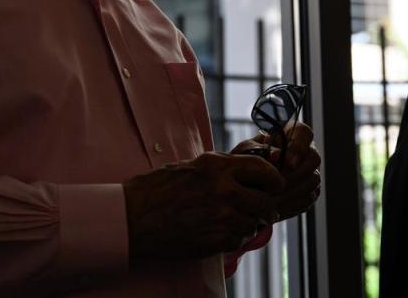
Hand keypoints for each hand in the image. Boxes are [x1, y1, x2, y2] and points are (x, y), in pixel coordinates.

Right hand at [122, 152, 284, 261]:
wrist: (133, 218)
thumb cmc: (158, 189)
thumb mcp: (192, 166)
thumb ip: (222, 168)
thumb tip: (248, 171)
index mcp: (218, 166)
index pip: (264, 169)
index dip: (274, 179)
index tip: (274, 185)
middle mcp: (224, 189)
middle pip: (266, 201)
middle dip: (266, 207)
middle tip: (260, 210)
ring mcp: (221, 216)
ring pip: (254, 223)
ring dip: (249, 224)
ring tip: (234, 221)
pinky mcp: (216, 239)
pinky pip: (239, 240)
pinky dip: (234, 238)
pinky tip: (220, 232)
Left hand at [232, 122, 320, 221]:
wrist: (243, 182)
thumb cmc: (244, 160)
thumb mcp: (246, 151)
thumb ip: (259, 149)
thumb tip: (276, 155)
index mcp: (291, 133)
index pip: (305, 133)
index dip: (299, 148)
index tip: (288, 163)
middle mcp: (305, 150)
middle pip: (314, 158)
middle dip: (295, 174)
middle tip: (277, 185)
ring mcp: (310, 171)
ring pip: (313, 180)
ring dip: (293, 190)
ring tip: (273, 198)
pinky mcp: (309, 191)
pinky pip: (309, 197)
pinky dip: (293, 203)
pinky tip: (276, 207)